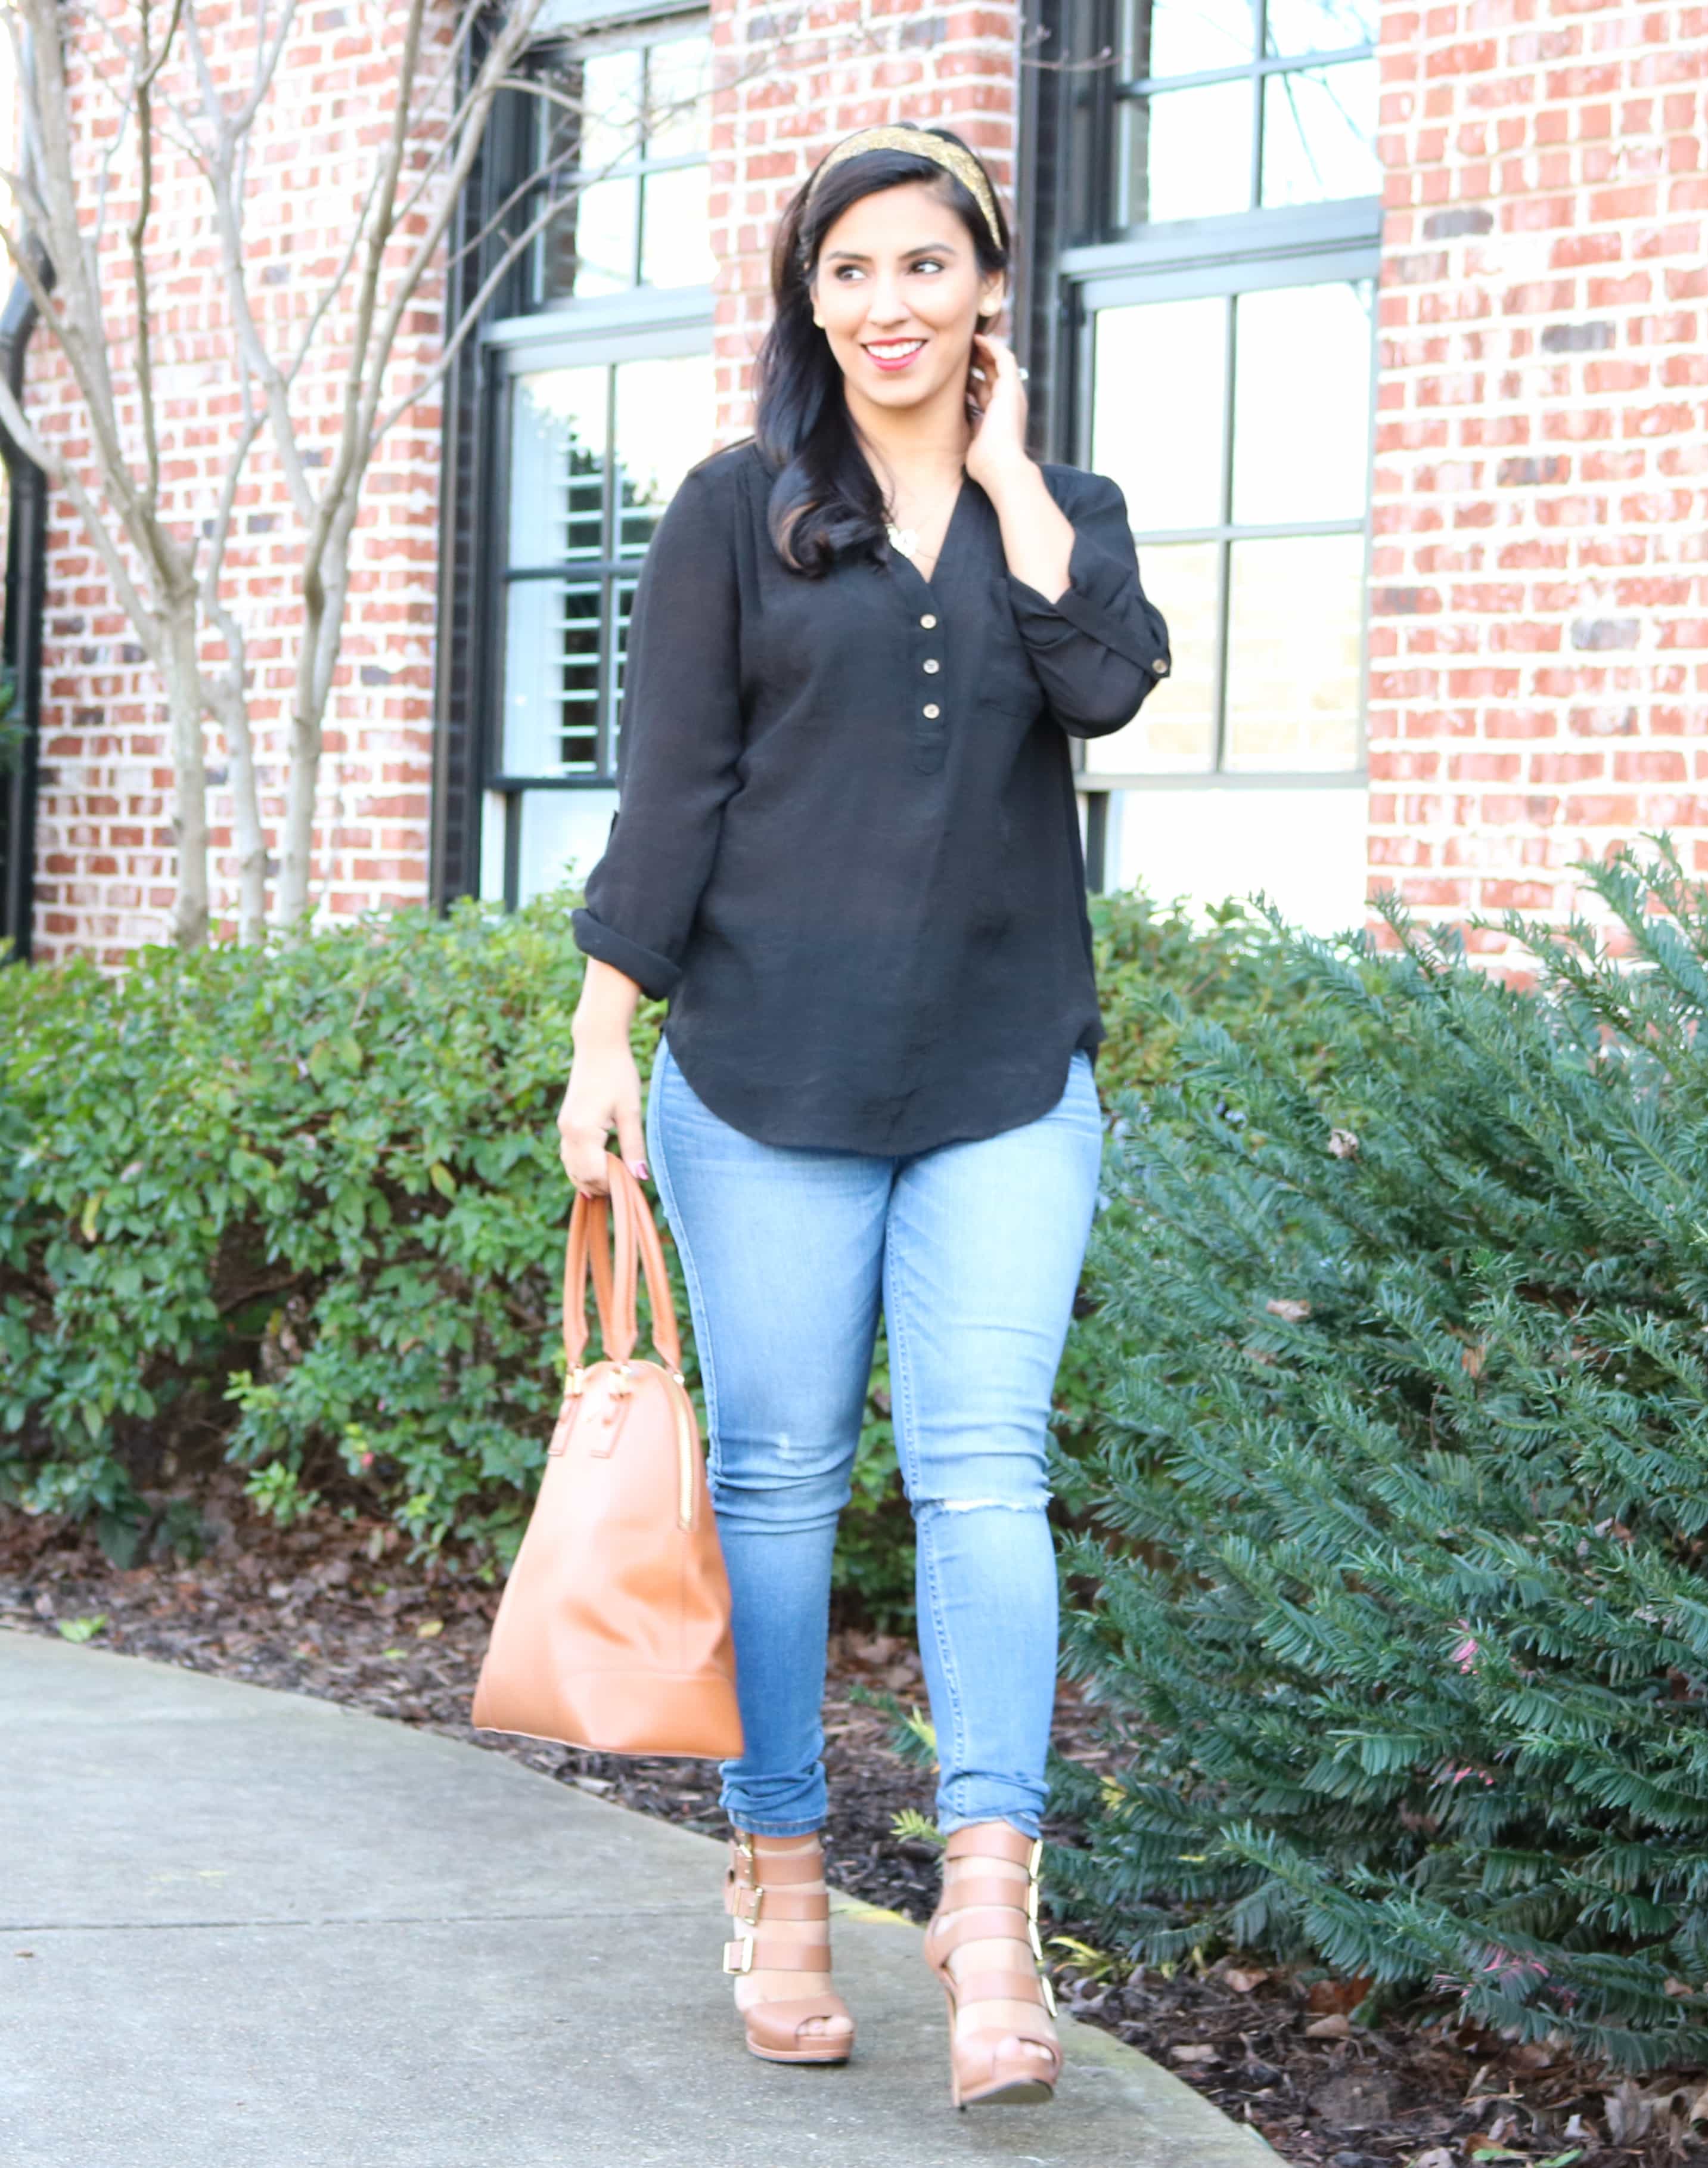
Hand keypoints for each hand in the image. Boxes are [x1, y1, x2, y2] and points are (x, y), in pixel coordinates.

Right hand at [557, 1039, 647, 1198]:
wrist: (598, 1046)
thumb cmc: (618, 1074)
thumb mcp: (631, 1112)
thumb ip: (634, 1146)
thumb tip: (640, 1177)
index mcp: (583, 1131)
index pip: (595, 1174)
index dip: (614, 1184)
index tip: (634, 1185)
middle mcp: (567, 1132)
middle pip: (580, 1175)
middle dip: (602, 1186)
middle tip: (627, 1187)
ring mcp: (563, 1128)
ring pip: (571, 1168)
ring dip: (590, 1179)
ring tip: (615, 1181)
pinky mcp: (565, 1123)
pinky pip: (569, 1155)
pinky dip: (582, 1167)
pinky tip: (600, 1169)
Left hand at [963, 331, 1031, 491]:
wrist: (1001, 468)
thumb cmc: (985, 464)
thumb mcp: (972, 442)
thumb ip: (968, 429)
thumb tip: (953, 422)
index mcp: (999, 417)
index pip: (986, 392)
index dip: (972, 380)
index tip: (956, 374)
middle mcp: (1009, 404)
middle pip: (993, 375)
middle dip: (978, 362)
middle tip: (960, 352)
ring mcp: (1012, 395)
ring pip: (1000, 363)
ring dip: (985, 350)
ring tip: (969, 339)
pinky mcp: (1011, 387)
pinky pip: (1004, 358)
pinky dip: (992, 346)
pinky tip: (978, 338)